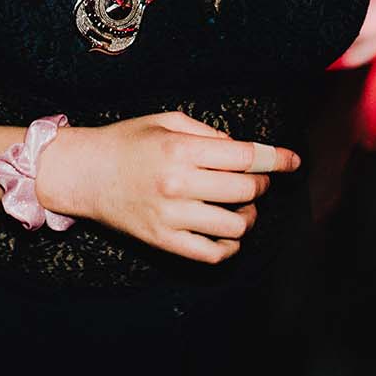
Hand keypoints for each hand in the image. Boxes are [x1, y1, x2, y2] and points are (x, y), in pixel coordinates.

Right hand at [34, 112, 298, 263]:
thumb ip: (207, 132)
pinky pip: (212, 254)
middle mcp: (177, 184)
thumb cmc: (125, 142)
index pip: (244, 157)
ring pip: (235, 224)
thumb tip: (242, 149)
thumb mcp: (165, 121)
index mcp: (179, 150)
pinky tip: (229, 231)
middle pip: (245, 189)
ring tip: (244, 207)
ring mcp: (171, 217)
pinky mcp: (163, 241)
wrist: (82, 174)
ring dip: (249, 215)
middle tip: (258, 179)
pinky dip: (230, 245)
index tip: (293, 161)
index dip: (276, 158)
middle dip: (262, 183)